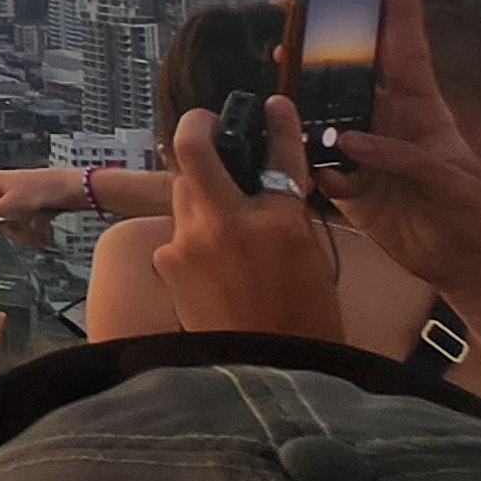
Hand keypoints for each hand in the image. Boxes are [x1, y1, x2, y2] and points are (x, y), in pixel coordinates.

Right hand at [0, 169, 79, 247]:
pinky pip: (24, 221)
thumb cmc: (42, 191)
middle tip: (17, 232)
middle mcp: (6, 188)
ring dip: (22, 231)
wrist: (72, 189)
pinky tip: (42, 229)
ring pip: (11, 221)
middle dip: (7, 227)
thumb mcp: (11, 206)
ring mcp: (20, 196)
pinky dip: (32, 228)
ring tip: (35, 233)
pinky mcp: (32, 204)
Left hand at [150, 98, 342, 342]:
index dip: (278, 125)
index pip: (279, 156)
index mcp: (280, 223)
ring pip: (183, 191)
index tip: (275, 107)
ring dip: (198, 190)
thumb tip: (271, 189)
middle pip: (194, 149)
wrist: (263, 374)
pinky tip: (210, 260)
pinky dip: (194, 236)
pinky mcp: (167, 261)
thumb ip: (287, 220)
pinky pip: (179, 232)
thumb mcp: (313, 263)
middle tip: (206, 122)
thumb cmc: (302, 325)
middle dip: (196, 125)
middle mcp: (229, 223)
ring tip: (219, 207)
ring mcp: (190, 241)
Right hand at [309, 0, 480, 293]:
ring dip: (303, 89)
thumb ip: (402, 156)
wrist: (462, 264)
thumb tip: (350, 142)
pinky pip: (316, 162)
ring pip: (326, 110)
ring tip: (280, 61)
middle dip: (328, 38)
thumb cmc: (472, 214)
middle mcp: (388, 121)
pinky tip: (290, 141)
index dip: (399, 8)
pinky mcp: (348, 185)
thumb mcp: (450, 178)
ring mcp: (365, 150)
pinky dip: (303, 154)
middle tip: (301, 6)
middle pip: (353, 70)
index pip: (407, 48)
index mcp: (422, 109)